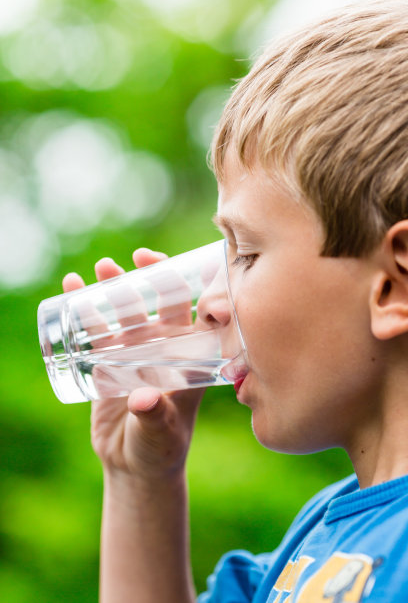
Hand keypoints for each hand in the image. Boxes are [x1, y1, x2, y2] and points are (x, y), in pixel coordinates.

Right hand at [63, 249, 203, 480]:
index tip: (180, 271)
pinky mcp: (109, 361)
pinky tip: (72, 288)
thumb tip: (143, 399)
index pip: (195, 313)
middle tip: (136, 258)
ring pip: (126, 311)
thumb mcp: (160, 432)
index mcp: (188, 358)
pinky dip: (85, 307)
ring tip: (101, 268)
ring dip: (115, 286)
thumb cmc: (160, 448)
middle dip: (149, 278)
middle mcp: (164, 349)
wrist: (134, 465)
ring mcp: (136, 352)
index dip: (191, 289)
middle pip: (158, 303)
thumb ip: (154, 416)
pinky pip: (97, 329)